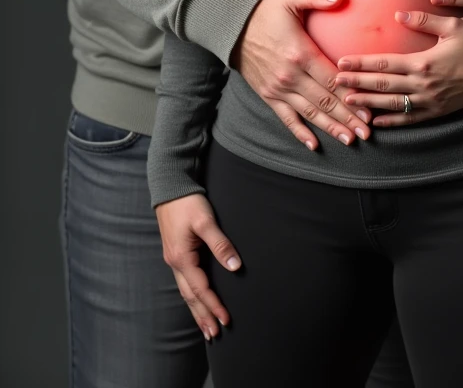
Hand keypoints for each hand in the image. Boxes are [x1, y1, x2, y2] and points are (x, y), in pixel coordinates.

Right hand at [156, 193, 240, 340]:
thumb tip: (235, 268)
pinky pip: (184, 281)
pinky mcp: (175, 252)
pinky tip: (196, 300)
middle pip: (190, 296)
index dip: (214, 305)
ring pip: (185, 291)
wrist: (169, 185)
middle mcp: (175, 262)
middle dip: (202, 316)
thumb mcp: (206, 221)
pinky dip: (192, 295)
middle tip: (214, 335)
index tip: (226, 320)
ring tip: (206, 327)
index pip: (200, 289)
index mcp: (181, 257)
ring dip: (196, 309)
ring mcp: (173, 258)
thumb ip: (221, 245)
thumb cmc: (188, 202)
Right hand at [231, 0, 371, 150]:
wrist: (231, 26)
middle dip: (348, 117)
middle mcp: (290, 76)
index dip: (351, 95)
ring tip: (350, 140)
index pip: (331, 79)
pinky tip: (314, 145)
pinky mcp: (268, 96)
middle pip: (325, 101)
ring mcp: (278, 89)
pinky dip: (300, 132)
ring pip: (310, 113)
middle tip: (368, 132)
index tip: (369, 108)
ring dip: (331, 128)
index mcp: (300, 53)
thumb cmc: (265, 11)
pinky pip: (286, 118)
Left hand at [335, 12, 462, 125]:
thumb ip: (423, 20)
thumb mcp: (452, 26)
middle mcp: (423, 85)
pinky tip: (376, 121)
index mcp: (423, 62)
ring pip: (392, 104)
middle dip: (356, 83)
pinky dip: (392, 121)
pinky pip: (410, 119)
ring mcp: (430, 101)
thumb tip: (398, 14)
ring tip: (348, 101)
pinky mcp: (438, 112)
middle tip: (335, 82)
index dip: (361, 63)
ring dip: (368, 103)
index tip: (342, 62)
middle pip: (382, 85)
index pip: (384, 63)